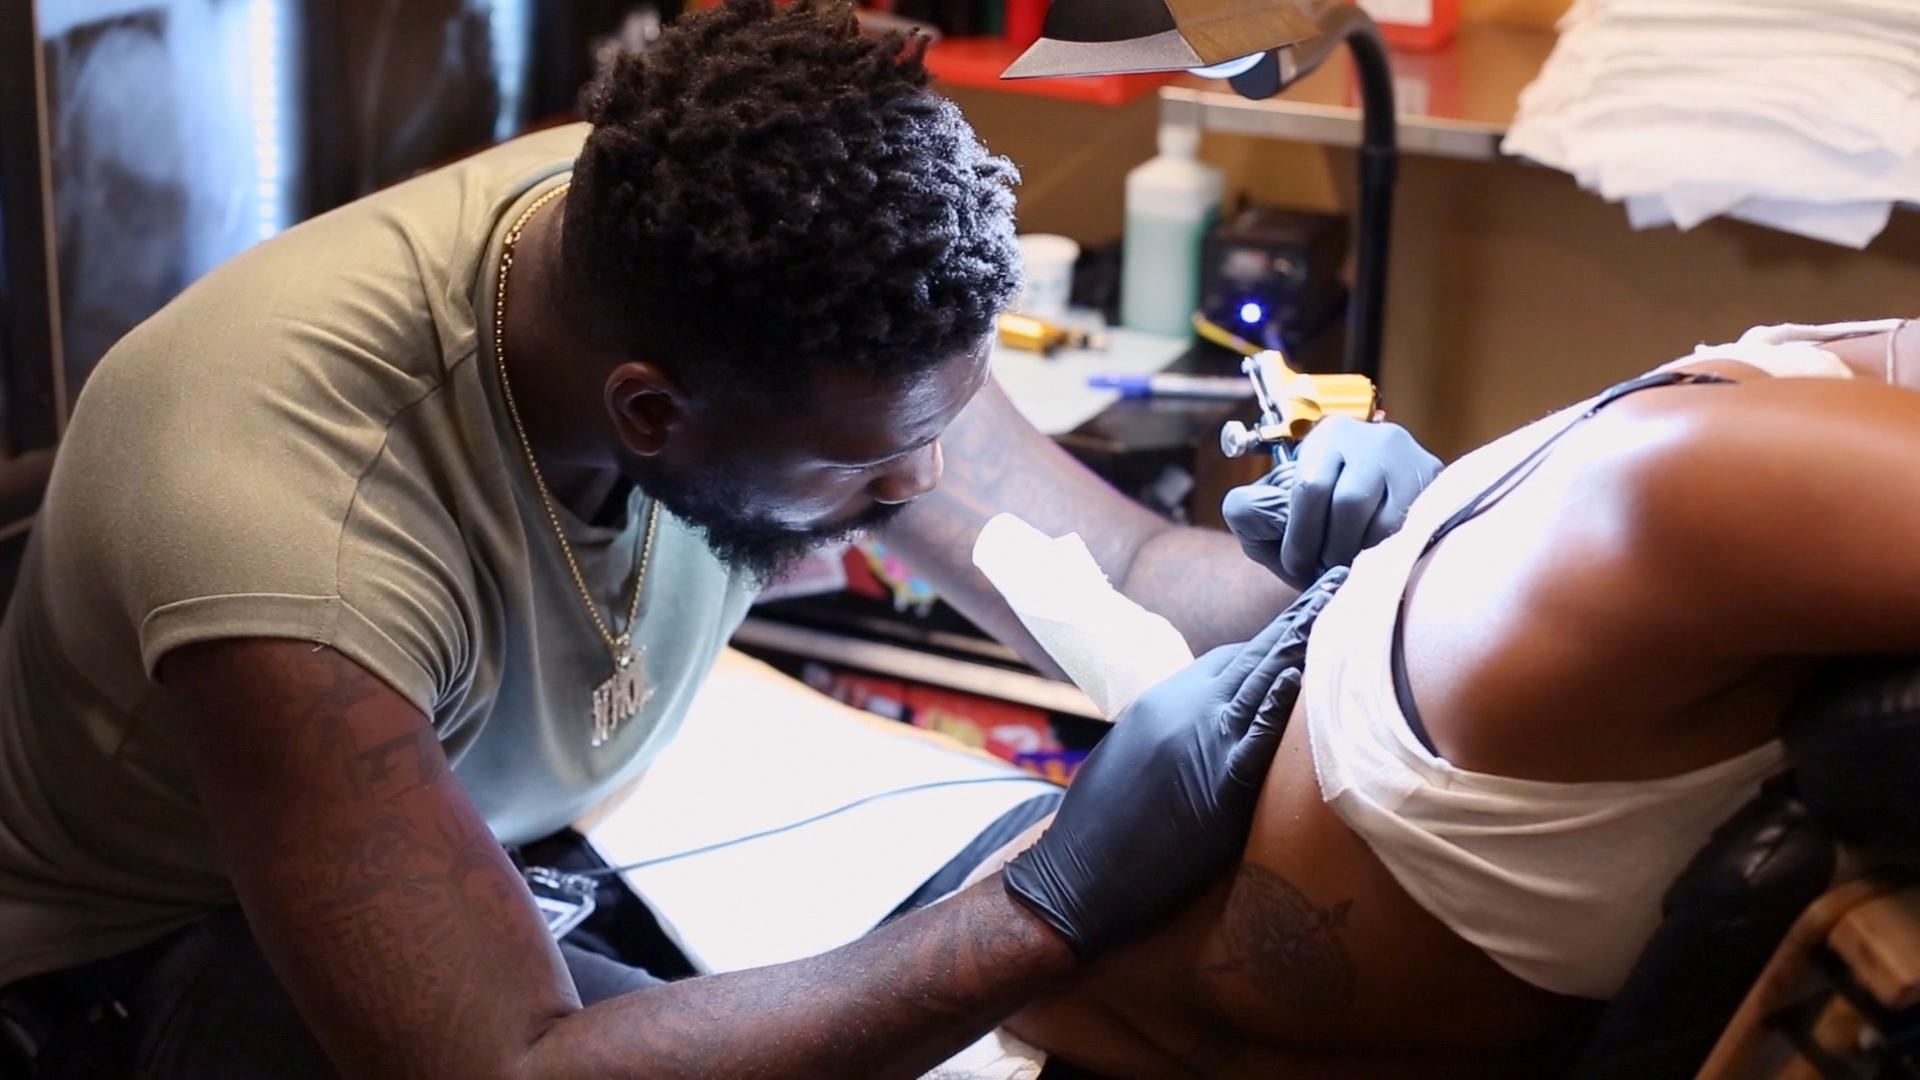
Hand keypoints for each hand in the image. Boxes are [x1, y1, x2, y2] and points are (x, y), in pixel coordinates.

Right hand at [1002, 572, 1343, 955]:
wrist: (1076, 877)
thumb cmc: (1099, 828)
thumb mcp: (1130, 758)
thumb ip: (1170, 731)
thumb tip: (1201, 727)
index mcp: (1163, 704)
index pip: (1230, 658)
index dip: (1273, 638)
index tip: (1308, 613)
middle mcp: (1183, 712)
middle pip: (1254, 656)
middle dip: (1301, 619)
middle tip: (1341, 580)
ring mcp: (1200, 746)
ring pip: (1262, 682)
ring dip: (1305, 643)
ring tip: (1342, 604)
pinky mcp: (1218, 789)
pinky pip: (1256, 740)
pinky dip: (1279, 708)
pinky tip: (1301, 678)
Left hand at [1221, 416, 1440, 589]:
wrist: (1389, 498)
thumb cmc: (1322, 515)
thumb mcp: (1281, 506)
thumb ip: (1252, 511)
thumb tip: (1242, 511)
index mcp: (1331, 435)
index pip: (1311, 486)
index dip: (1300, 537)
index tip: (1296, 565)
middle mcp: (1375, 438)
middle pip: (1350, 503)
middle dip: (1332, 547)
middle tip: (1325, 571)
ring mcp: (1412, 458)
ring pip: (1386, 520)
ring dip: (1363, 554)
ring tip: (1350, 568)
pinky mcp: (1438, 484)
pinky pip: (1413, 530)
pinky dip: (1391, 554)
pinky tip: (1378, 563)